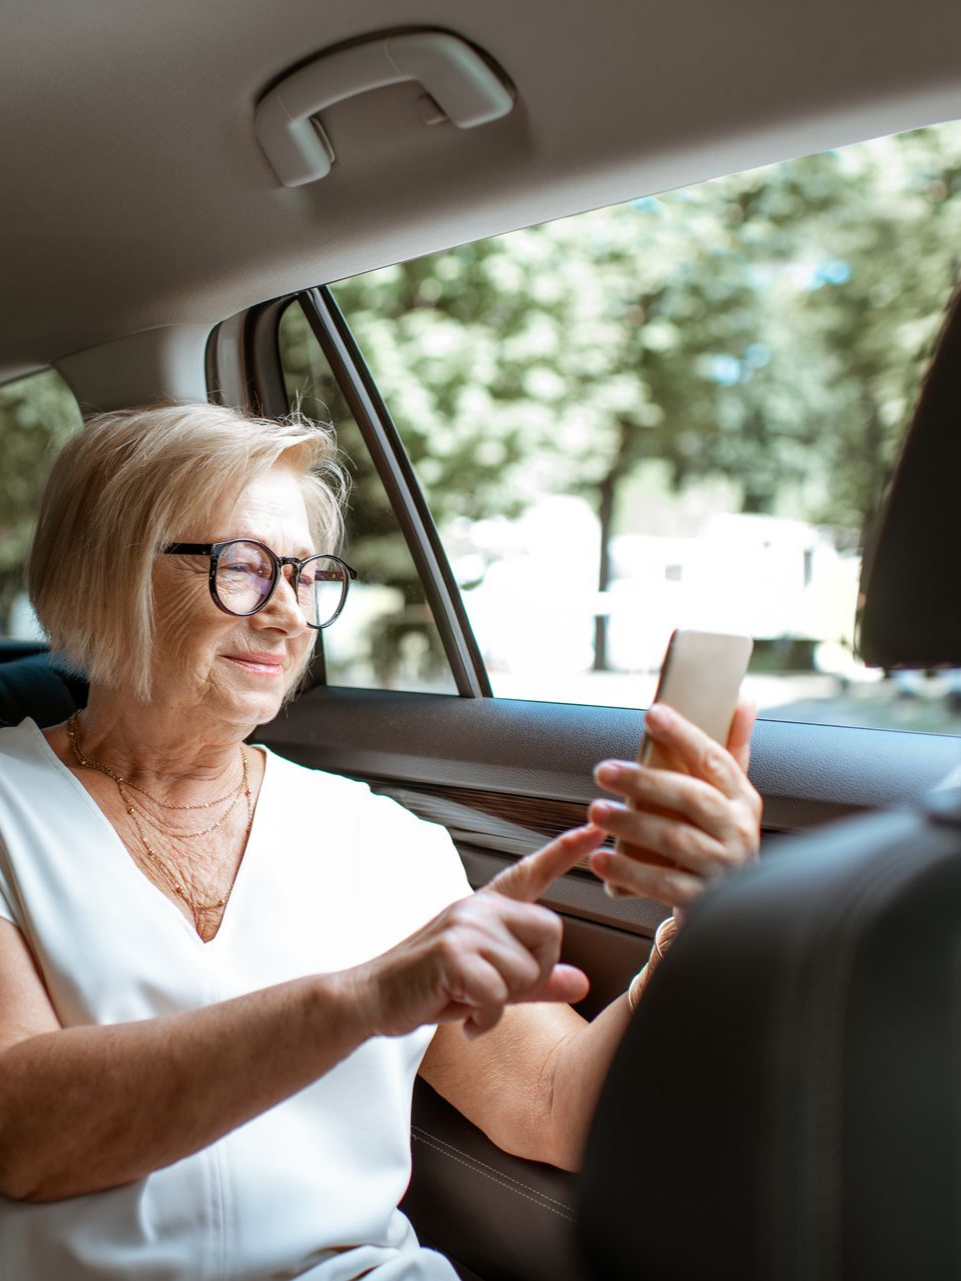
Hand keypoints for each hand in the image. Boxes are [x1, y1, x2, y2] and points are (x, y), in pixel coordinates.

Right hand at [352, 825, 604, 1039]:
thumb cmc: (429, 986)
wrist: (372, 997)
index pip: (532, 872)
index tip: (594, 829)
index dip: (565, 850)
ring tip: (469, 1001)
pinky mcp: (453, 954)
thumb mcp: (489, 982)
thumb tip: (581, 983)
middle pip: (551, 933)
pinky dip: (485, 1019)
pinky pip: (498, 996)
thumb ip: (536, 981)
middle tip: (497, 990)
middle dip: (535, 972)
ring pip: (525, 971)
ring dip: (502, 1003)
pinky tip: (464, 1018)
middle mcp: (479, 908)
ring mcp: (465, 927)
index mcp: (487, 907)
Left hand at [587, 700, 761, 909]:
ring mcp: (722, 867)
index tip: (652, 713)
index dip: (684, 735)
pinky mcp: (702, 900)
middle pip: (692, 799)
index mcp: (743, 800)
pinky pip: (662, 884)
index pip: (716, 759)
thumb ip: (732, 749)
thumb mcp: (730, 798)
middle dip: (645, 782)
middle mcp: (738, 832)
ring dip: (631, 825)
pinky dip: (628, 873)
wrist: (732, 907)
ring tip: (596, 812)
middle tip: (603, 771)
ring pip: (675, 841)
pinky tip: (601, 860)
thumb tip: (742, 700)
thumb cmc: (719, 839)